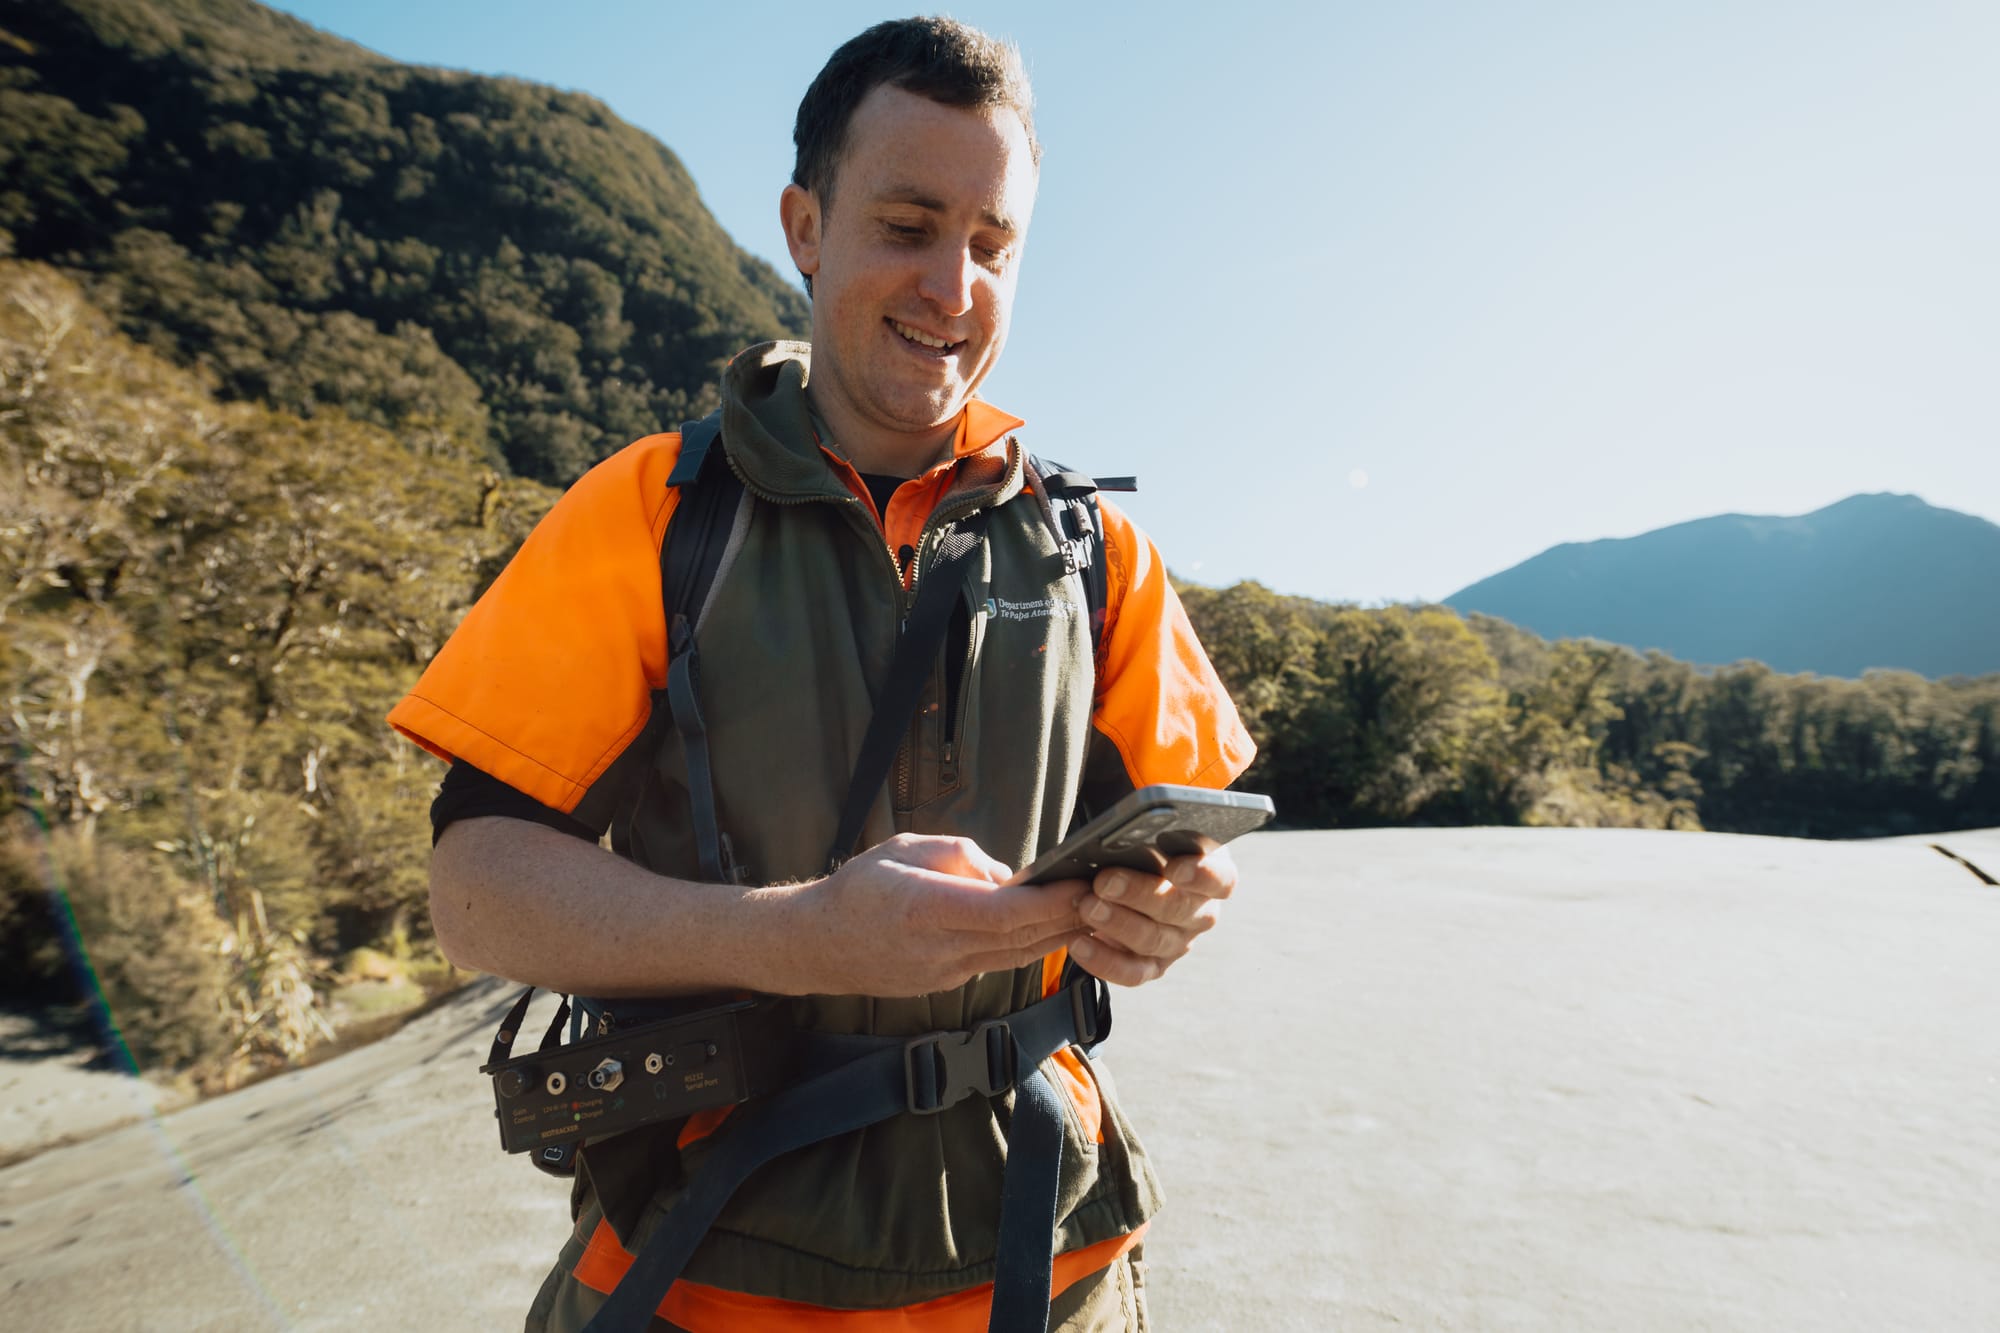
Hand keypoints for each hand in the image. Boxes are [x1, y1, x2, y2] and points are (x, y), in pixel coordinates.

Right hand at [785, 833, 1090, 996]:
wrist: (817, 945)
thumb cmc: (859, 888)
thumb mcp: (903, 848)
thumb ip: (959, 856)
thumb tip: (1008, 874)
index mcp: (926, 911)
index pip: (1003, 913)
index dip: (1049, 902)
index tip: (1082, 884)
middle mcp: (941, 950)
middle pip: (1020, 939)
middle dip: (1069, 917)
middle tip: (1109, 894)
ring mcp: (946, 974)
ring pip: (1017, 956)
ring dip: (1059, 936)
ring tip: (1096, 911)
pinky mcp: (948, 984)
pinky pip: (1000, 963)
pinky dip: (1031, 945)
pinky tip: (1054, 928)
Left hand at [1065, 844, 1235, 986]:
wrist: (1125, 878)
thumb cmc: (1142, 847)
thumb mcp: (1147, 833)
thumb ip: (1139, 835)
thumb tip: (1113, 841)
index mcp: (1212, 872)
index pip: (1220, 878)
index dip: (1201, 874)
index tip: (1174, 868)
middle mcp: (1200, 912)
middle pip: (1179, 909)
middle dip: (1139, 894)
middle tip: (1104, 881)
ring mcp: (1178, 942)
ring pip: (1153, 940)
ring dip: (1116, 923)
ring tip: (1086, 906)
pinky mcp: (1153, 966)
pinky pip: (1132, 972)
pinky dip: (1104, 960)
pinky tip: (1080, 943)